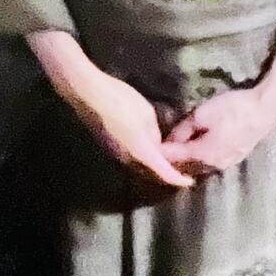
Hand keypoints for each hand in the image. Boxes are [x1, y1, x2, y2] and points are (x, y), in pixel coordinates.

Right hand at [28, 30, 192, 188]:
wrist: (87, 93)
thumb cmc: (119, 99)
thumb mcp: (145, 113)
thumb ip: (153, 133)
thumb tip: (156, 144)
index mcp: (140, 150)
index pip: (163, 172)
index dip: (177, 179)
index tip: (189, 182)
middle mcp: (126, 159)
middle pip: (150, 174)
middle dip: (165, 174)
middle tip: (181, 171)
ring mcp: (114, 154)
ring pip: (138, 167)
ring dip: (152, 168)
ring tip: (166, 162)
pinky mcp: (107, 147)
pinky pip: (128, 159)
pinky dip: (141, 160)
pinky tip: (147, 151)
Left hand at [160, 42, 275, 177]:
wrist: (266, 109)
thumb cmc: (233, 109)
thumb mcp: (202, 114)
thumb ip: (183, 129)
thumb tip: (170, 140)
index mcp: (205, 155)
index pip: (175, 157)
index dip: (160, 153)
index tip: (146, 150)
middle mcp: (215, 165)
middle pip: (187, 166)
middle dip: (172, 160)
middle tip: (157, 153)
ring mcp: (227, 163)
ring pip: (200, 165)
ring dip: (186, 160)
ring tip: (172, 152)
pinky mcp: (236, 156)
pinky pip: (211, 161)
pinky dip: (199, 157)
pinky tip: (194, 149)